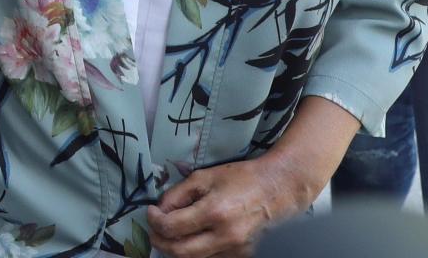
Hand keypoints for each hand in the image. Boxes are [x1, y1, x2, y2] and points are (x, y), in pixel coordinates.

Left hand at [147, 156, 312, 257]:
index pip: (172, 227)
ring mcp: (236, 249)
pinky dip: (196, 251)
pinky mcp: (242, 254)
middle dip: (160, 242)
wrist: (276, 190)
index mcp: (215, 212)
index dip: (155, 221)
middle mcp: (226, 236)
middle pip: (180, 252)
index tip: (151, 212)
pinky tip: (193, 237)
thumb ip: (177, 194)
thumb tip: (159, 210)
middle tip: (155, 230)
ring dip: (176, 248)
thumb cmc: (240, 178)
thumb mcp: (203, 177)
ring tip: (172, 233)